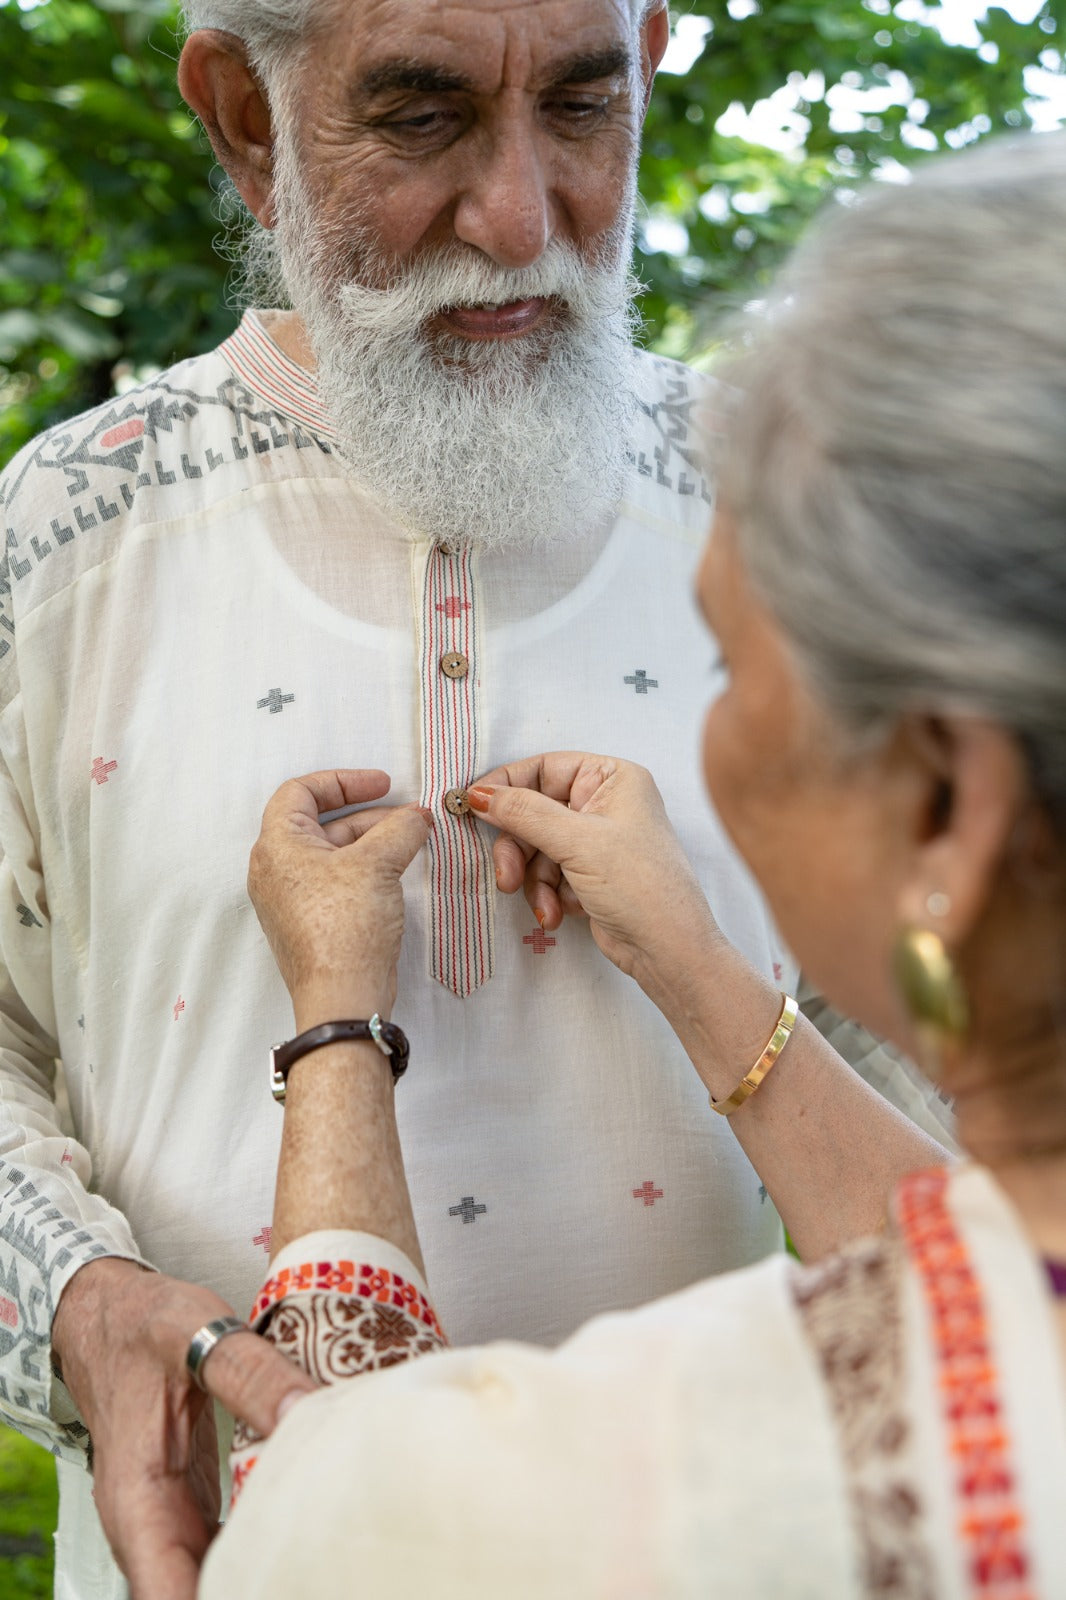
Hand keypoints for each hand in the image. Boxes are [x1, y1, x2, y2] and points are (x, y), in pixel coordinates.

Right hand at [51, 1257, 315, 1599]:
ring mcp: (167, 1519)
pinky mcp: (189, 1507)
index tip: (271, 1583)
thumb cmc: (142, 1323)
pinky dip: (258, 1548)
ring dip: (258, 1573)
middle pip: (191, 1594)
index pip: (165, 1593)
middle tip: (316, 1571)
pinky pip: (222, 1549)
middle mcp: (146, 1523)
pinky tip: (303, 1532)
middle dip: (252, 1585)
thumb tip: (307, 1412)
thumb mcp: (197, 1332)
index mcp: (138, 1497)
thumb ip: (251, 1373)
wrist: (107, 1314)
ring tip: (319, 1560)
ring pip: (210, 1577)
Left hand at [247, 769, 430, 1025]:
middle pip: (320, 822)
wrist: (342, 998)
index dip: (343, 781)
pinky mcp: (310, 922)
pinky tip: (397, 871)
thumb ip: (400, 829)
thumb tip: (416, 817)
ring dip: (372, 841)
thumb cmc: (345, 928)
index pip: (301, 791)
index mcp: (277, 845)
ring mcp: (291, 899)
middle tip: (408, 816)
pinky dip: (366, 868)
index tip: (382, 784)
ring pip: (333, 853)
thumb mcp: (378, 863)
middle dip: (369, 814)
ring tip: (412, 841)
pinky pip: (336, 881)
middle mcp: (276, 870)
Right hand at [468, 752, 725, 1007]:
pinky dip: (547, 894)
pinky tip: (559, 914)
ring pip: (535, 847)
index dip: (506, 787)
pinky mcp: (589, 873)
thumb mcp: (577, 842)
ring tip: (544, 905)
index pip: (543, 768)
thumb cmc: (640, 885)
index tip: (471, 807)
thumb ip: (523, 813)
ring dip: (533, 879)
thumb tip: (477, 793)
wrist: (669, 951)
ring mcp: (596, 840)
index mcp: (612, 778)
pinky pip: (548, 873)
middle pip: (532, 811)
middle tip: (507, 876)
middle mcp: (604, 803)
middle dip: (518, 849)